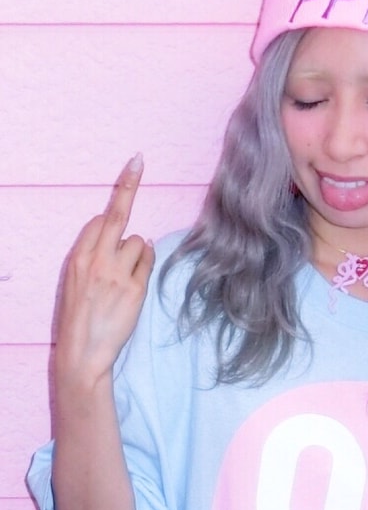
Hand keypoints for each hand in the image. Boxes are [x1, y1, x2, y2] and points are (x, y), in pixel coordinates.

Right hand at [54, 154, 153, 388]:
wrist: (83, 350)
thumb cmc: (81, 316)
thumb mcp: (76, 281)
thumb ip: (94, 256)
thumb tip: (124, 237)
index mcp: (77, 257)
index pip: (100, 220)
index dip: (117, 201)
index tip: (132, 169)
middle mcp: (95, 259)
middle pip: (118, 215)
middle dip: (128, 185)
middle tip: (138, 160)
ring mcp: (116, 272)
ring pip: (137, 241)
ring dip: (136, 252)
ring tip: (124, 278)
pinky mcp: (134, 287)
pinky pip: (148, 260)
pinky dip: (145, 265)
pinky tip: (134, 283)